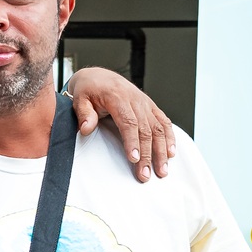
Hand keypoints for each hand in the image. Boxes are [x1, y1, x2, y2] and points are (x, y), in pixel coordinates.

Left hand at [67, 66, 175, 181]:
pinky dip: (169, 138)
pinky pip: (164, 122)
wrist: (99, 77)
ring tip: (162, 170)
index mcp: (118, 97)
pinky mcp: (151, 107)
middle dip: (148, 155)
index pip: (128, 122)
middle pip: (146, 130)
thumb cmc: (89, 90)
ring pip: (158, 128)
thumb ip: (84, 113)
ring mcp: (145, 104)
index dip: (132, 141)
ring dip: (162, 151)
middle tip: (146, 175)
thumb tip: (86, 128)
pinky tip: (171, 153)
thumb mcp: (79, 99)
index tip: (134, 158)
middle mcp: (136, 100)